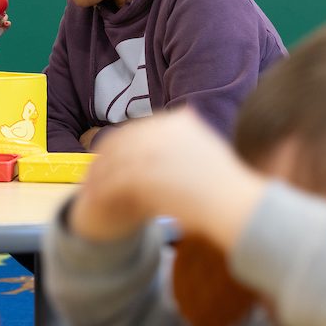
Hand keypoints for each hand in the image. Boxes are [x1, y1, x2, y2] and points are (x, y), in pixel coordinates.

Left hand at [69, 109, 266, 247]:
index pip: (135, 129)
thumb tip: (173, 132)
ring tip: (89, 190)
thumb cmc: (226, 184)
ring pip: (114, 162)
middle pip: (120, 141)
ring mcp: (152, 151)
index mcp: (177, 122)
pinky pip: (114, 180)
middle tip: (91, 174)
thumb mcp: (205, 149)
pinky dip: (102, 190)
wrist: (236, 204)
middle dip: (104, 159)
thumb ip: (183, 140)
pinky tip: (94, 200)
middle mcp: (162, 131)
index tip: (105, 156)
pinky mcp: (144, 173)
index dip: (117, 144)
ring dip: (99, 176)